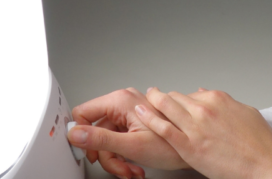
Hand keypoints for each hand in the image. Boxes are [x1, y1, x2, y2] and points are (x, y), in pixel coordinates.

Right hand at [69, 87, 189, 178]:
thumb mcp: (131, 146)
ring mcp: (130, 113)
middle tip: (118, 168)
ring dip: (118, 160)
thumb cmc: (172, 145)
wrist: (196, 149)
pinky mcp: (136, 123)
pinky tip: (136, 166)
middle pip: (97, 131)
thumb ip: (100, 139)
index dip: (82, 135)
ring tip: (132, 170)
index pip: (83, 113)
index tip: (87, 153)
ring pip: (108, 140)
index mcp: (120, 101)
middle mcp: (124, 103)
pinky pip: (120, 140)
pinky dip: (125, 156)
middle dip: (107, 155)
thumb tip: (75, 134)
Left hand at [136, 87, 271, 178]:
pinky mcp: (188, 145)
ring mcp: (195, 126)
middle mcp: (204, 108)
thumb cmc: (261, 144)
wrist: (266, 165)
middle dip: (164, 99)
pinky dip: (149, 118)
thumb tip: (207, 95)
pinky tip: (140, 113)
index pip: (191, 93)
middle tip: (154, 99)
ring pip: (166, 107)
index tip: (175, 103)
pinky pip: (163, 128)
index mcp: (218, 99)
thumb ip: (224, 103)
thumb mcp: (245, 113)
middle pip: (175, 97)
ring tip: (143, 101)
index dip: (181, 100)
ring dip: (152, 101)